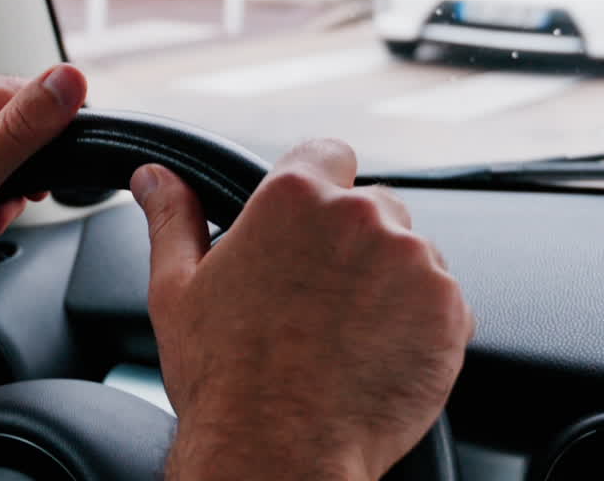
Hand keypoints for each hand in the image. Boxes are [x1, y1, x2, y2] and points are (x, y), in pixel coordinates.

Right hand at [131, 140, 473, 480]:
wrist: (278, 453)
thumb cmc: (223, 377)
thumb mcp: (177, 289)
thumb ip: (172, 218)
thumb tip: (154, 178)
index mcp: (292, 198)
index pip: (327, 153)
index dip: (315, 186)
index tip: (306, 227)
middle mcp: (360, 217)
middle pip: (370, 206)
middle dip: (349, 241)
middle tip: (314, 297)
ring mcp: (413, 263)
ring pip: (409, 252)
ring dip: (386, 280)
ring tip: (342, 332)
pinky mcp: (450, 311)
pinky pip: (440, 299)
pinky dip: (416, 321)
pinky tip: (372, 352)